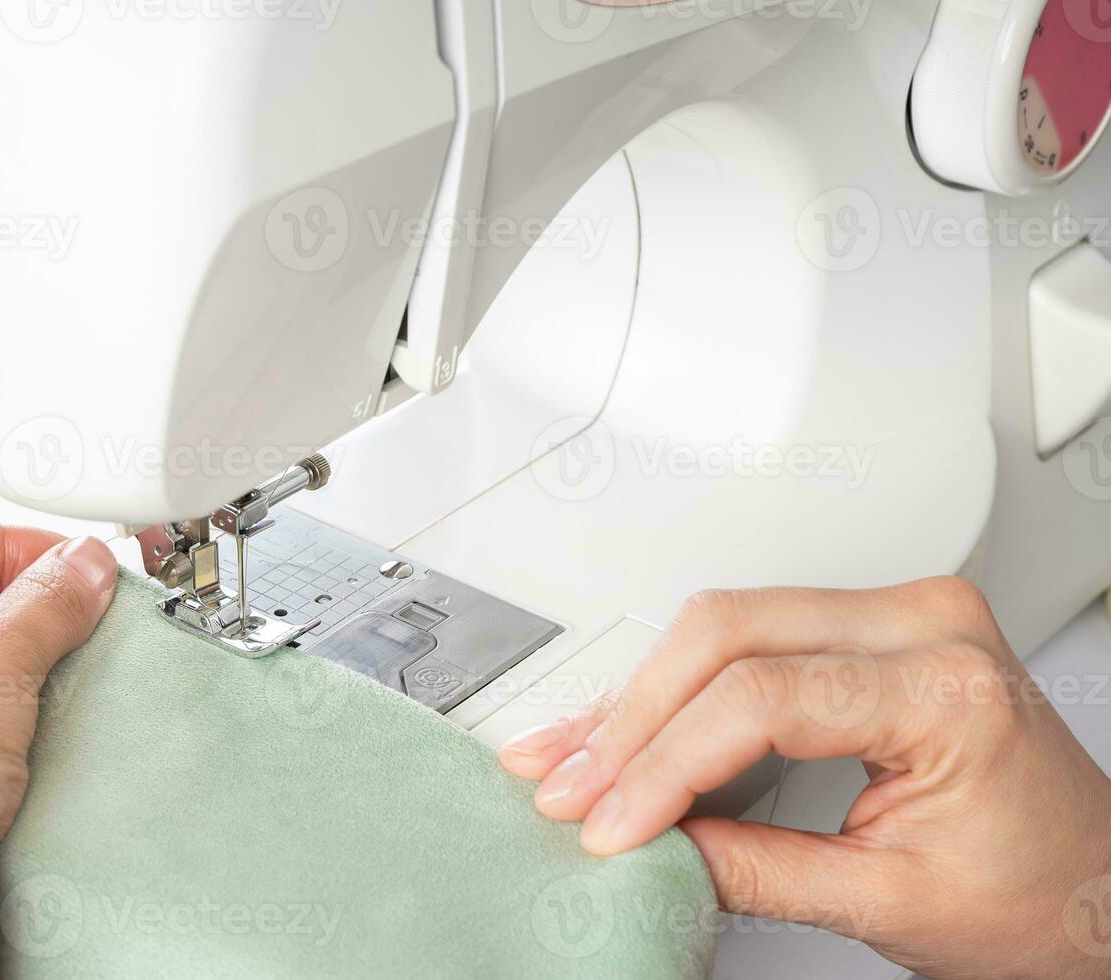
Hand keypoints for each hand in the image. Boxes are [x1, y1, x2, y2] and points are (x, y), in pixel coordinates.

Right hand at [499, 577, 1110, 978]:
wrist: (1103, 883)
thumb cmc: (1043, 893)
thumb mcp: (892, 902)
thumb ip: (756, 871)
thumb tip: (650, 846)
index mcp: (945, 686)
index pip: (760, 698)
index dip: (663, 763)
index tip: (609, 822)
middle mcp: (921, 624)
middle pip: (726, 633)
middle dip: (630, 719)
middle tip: (570, 785)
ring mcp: (896, 614)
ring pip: (723, 624)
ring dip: (637, 697)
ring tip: (570, 755)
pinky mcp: (867, 628)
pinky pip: (748, 636)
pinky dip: (675, 685)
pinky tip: (619, 721)